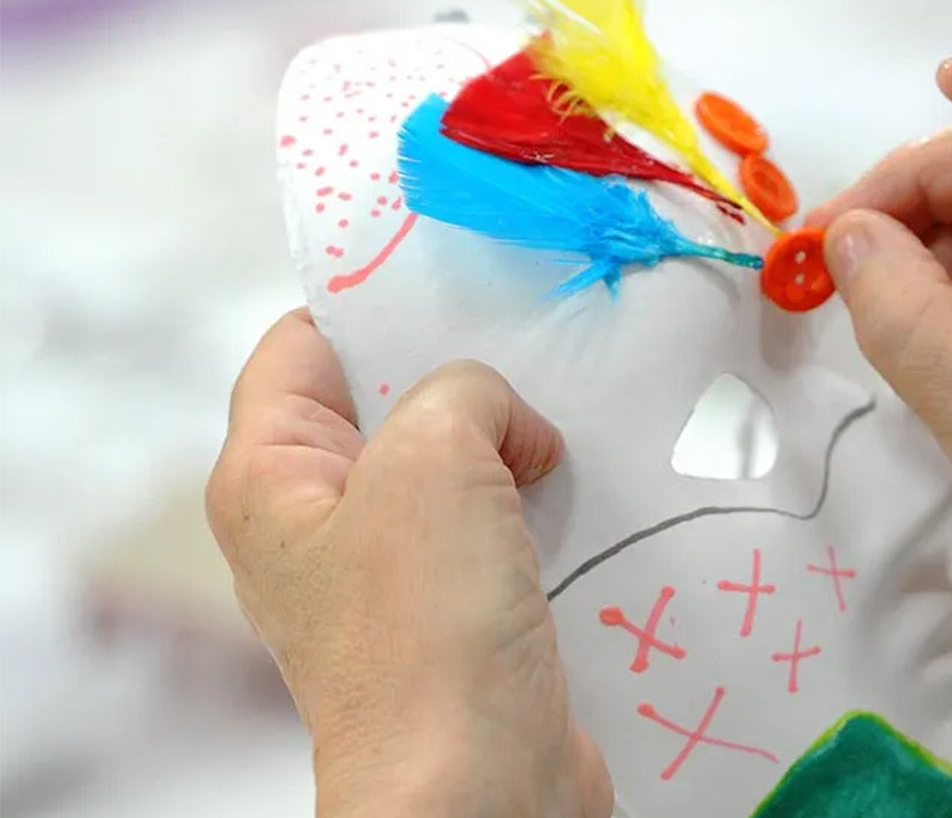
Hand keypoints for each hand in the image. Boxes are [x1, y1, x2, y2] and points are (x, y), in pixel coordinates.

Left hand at [206, 311, 610, 817]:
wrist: (481, 786)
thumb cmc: (427, 631)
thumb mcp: (435, 458)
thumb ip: (463, 391)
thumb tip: (505, 421)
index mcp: (271, 477)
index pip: (303, 346)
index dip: (373, 302)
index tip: (462, 272)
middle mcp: (320, 522)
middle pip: (391, 403)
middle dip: (467, 372)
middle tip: (543, 339)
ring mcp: (390, 573)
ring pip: (456, 467)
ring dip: (517, 443)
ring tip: (578, 415)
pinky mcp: (458, 614)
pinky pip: (498, 528)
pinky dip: (542, 504)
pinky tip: (592, 489)